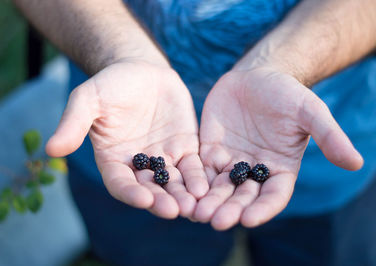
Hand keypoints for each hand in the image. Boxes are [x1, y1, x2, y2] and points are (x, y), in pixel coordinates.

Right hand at [46, 60, 208, 218]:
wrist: (141, 70)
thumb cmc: (110, 84)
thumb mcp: (88, 99)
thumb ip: (73, 123)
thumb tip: (50, 150)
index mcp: (113, 160)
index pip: (120, 183)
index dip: (130, 192)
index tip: (143, 199)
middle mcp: (139, 165)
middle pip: (150, 189)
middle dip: (162, 200)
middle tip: (175, 211)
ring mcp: (164, 157)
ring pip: (175, 182)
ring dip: (184, 195)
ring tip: (195, 205)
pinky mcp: (185, 147)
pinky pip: (194, 165)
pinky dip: (199, 176)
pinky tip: (207, 186)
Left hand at [194, 67, 362, 229]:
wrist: (257, 76)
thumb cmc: (288, 93)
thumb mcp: (310, 111)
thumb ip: (330, 136)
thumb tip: (356, 163)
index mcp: (280, 169)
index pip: (273, 196)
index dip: (263, 208)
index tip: (250, 219)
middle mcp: (254, 172)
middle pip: (242, 197)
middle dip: (230, 209)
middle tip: (216, 221)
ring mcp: (230, 163)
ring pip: (218, 188)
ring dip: (208, 202)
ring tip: (195, 213)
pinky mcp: (209, 151)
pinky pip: (199, 169)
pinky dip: (192, 181)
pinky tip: (182, 189)